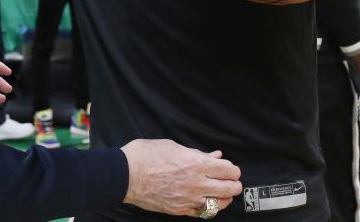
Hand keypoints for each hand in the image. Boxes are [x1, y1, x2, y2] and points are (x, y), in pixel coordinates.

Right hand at [121, 139, 241, 215]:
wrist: (126, 175)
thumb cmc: (145, 156)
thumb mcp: (172, 146)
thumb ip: (196, 153)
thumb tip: (213, 156)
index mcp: (196, 164)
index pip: (229, 170)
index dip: (233, 169)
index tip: (231, 169)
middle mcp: (197, 183)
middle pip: (229, 188)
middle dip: (234, 184)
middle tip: (232, 181)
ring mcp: (189, 199)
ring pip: (220, 204)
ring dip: (225, 198)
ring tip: (223, 193)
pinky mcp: (180, 210)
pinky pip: (203, 213)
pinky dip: (208, 208)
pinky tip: (206, 203)